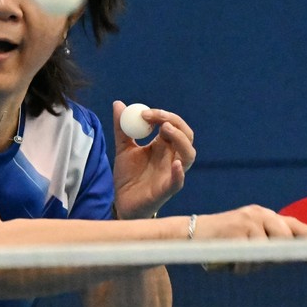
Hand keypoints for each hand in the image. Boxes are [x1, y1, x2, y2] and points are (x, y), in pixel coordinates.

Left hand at [112, 101, 195, 218]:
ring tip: (166, 130)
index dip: (162, 116)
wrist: (121, 203)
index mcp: (163, 147)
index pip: (173, 125)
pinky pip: (178, 182)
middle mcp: (172, 158)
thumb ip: (122, 128)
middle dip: (174, 122)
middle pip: (186, 136)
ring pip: (188, 156)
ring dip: (181, 140)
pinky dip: (179, 173)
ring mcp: (171, 173)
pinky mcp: (166, 190)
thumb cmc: (128, 176)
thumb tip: (118, 103)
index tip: (144, 112)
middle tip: (157, 117)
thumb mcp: (123, 149)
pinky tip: (176, 164)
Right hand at [194, 205, 306, 273]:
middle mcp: (262, 214)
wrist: (187, 235)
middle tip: (253, 259)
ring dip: (252, 264)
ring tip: (232, 260)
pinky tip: (225, 261)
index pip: (299, 229)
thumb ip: (270, 248)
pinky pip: (250, 258)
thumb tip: (299, 260)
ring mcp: (250, 221)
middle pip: (287, 241)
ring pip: (268, 252)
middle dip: (275, 256)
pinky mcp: (238, 229)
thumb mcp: (248, 244)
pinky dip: (239, 266)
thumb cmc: (221, 245)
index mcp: (267, 217)